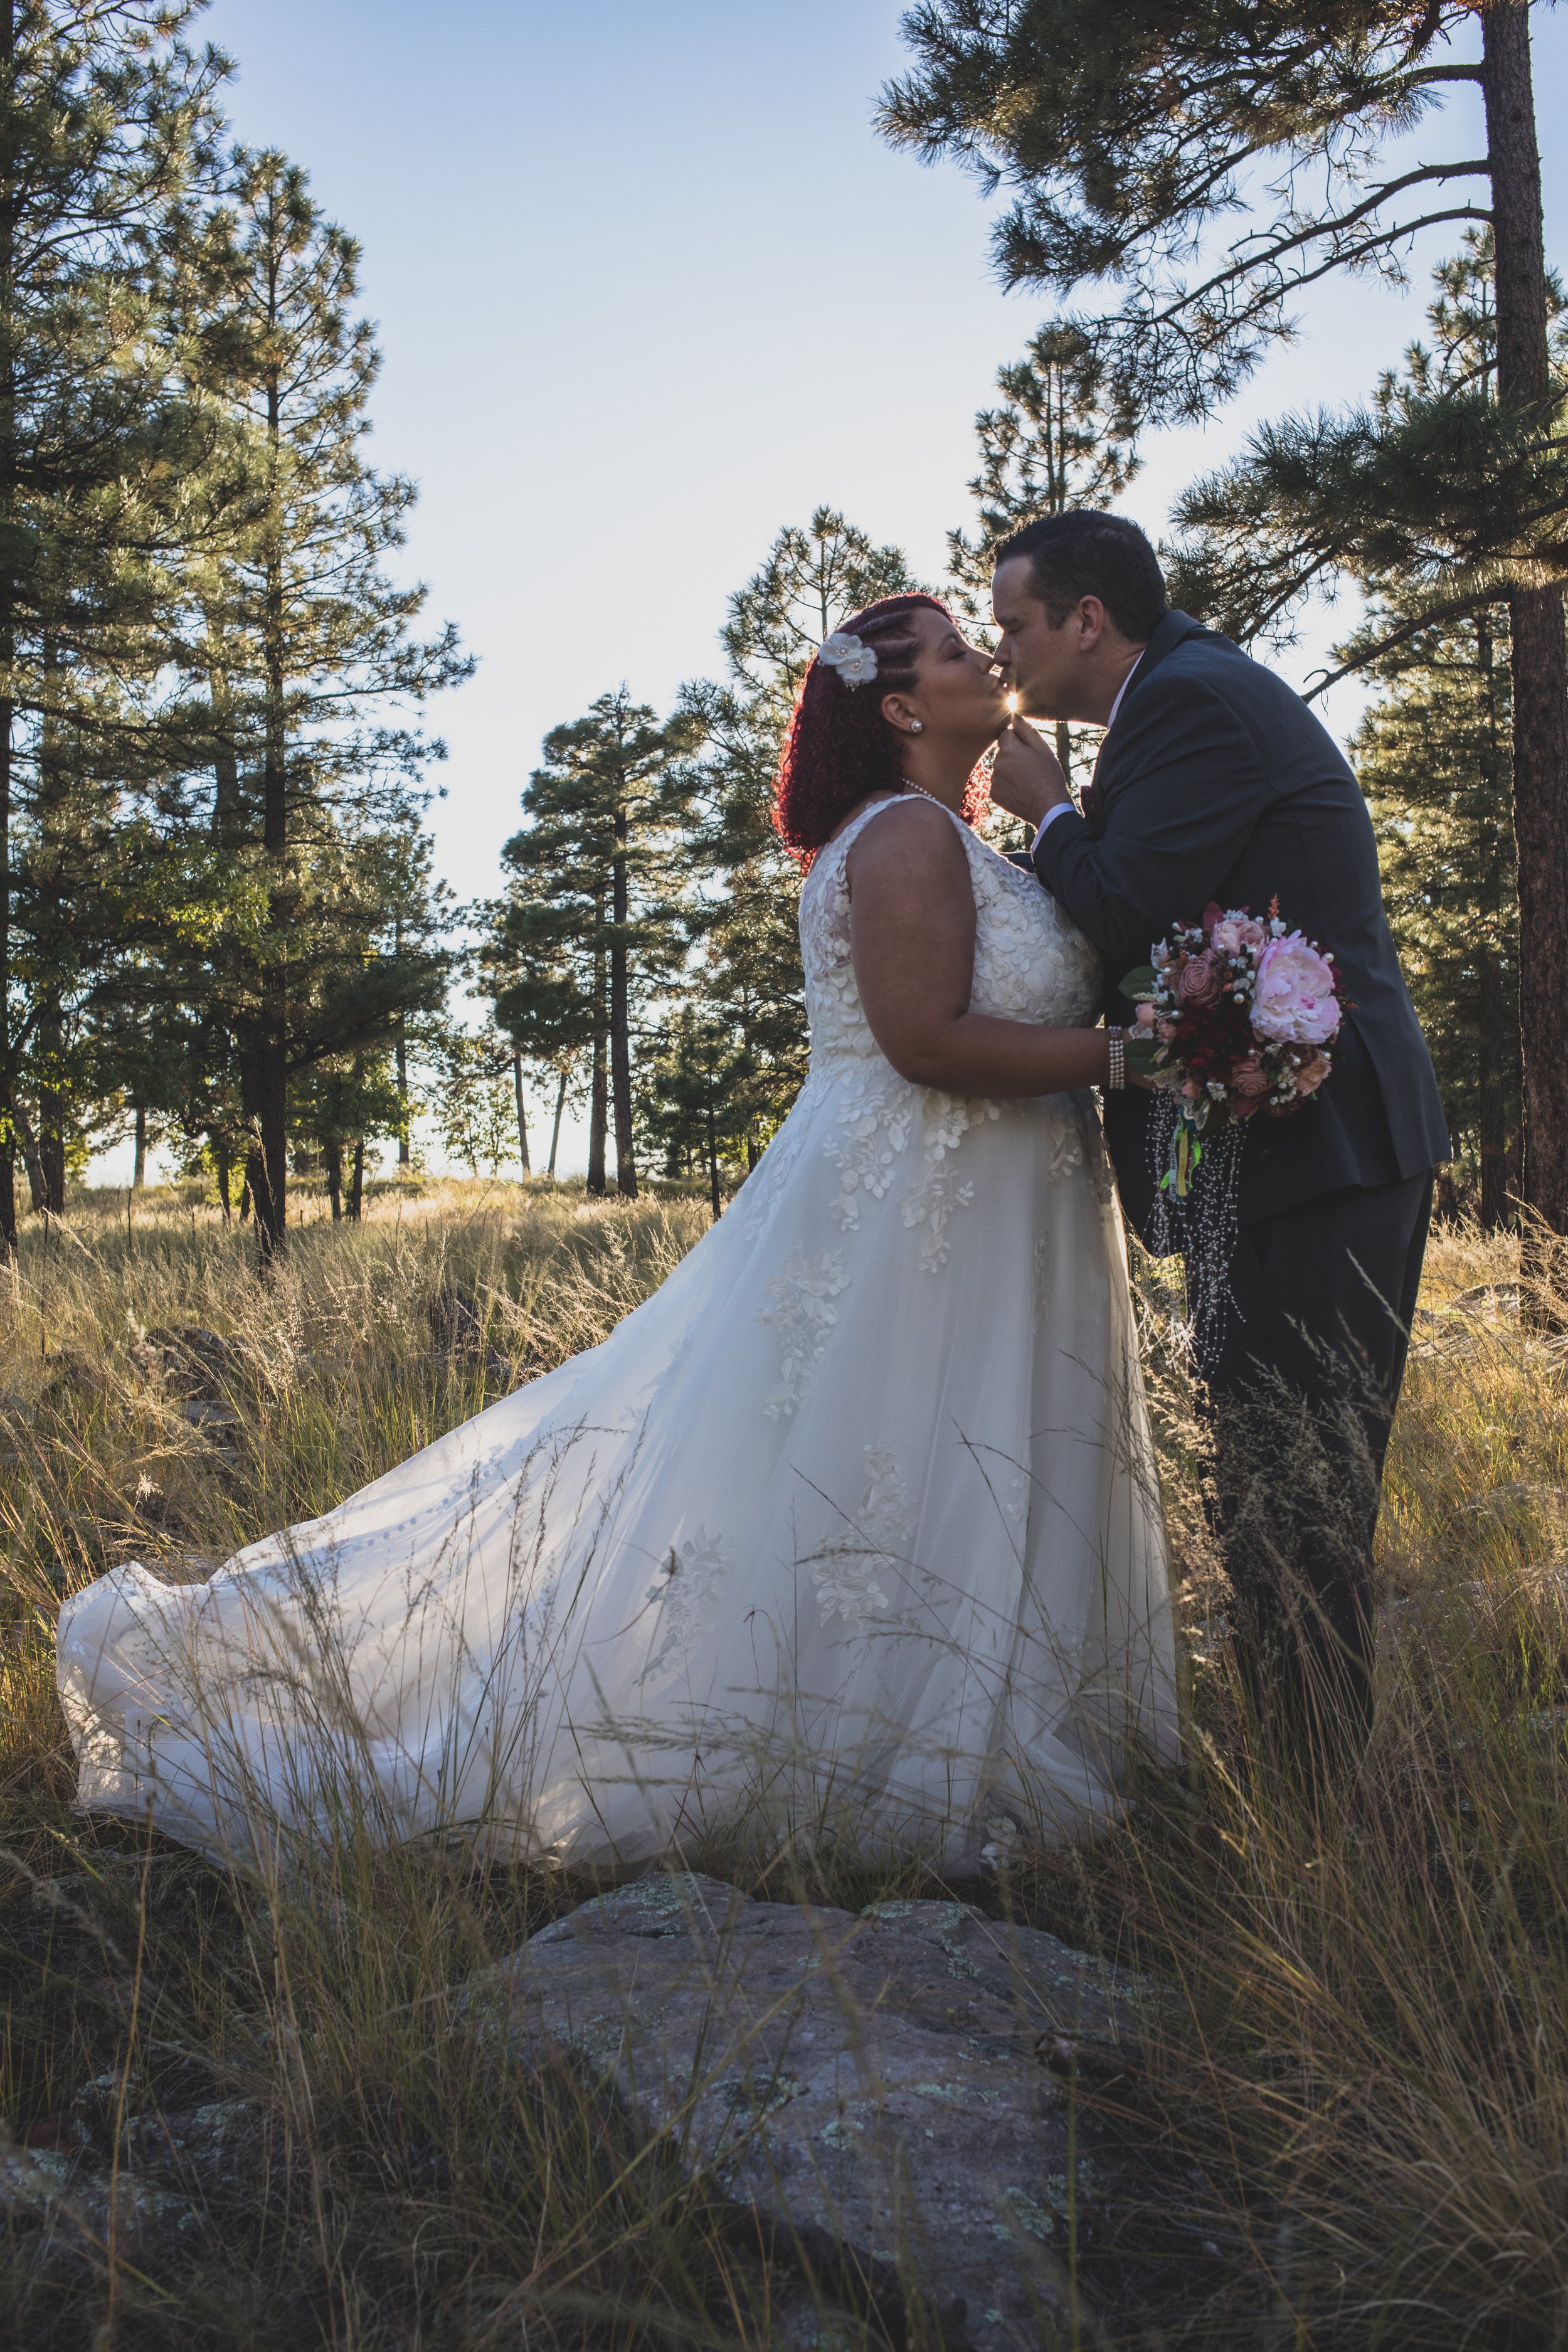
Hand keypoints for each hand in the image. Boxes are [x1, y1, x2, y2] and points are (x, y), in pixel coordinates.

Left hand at [990, 715, 1072, 830]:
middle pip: (1002, 751)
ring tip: (1027, 780)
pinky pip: (999, 783)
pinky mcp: (994, 795)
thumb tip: (1014, 717)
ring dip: (1010, 770)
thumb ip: (1026, 730)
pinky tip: (1021, 790)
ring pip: (1000, 768)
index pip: (1005, 733)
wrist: (1048, 807)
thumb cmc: (1049, 775)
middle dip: (1013, 755)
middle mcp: (997, 763)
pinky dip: (1007, 785)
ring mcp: (994, 780)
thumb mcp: (1042, 748)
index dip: (1017, 739)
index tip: (1028, 750)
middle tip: (1031, 767)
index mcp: (1008, 748)